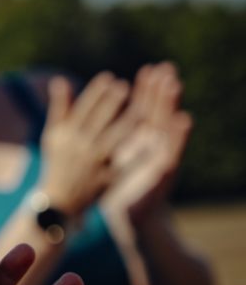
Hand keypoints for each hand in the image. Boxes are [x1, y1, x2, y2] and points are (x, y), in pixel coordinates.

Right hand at [36, 72, 137, 215]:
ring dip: (127, 123)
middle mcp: (78, 148)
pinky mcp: (104, 180)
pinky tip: (155, 143)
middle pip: (97, 122)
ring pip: (113, 139)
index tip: (110, 78)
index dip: (96, 94)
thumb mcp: (54, 134)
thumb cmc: (58, 162)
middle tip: (126, 86)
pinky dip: (140, 155)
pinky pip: (125, 166)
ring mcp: (92, 164)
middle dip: (111, 104)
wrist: (58, 200)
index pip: (82, 110)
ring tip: (144, 106)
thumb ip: (60, 107)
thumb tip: (59, 79)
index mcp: (65, 135)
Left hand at [101, 62, 188, 226]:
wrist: (126, 216)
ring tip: (176, 85)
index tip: (148, 69)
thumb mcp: (109, 156)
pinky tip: (185, 119)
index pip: (145, 110)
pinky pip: (173, 150)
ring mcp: (161, 157)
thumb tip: (98, 113)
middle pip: (160, 113)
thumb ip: (106, 132)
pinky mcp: (164, 172)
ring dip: (173, 105)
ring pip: (169, 126)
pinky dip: (180, 135)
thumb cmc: (117, 184)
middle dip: (163, 91)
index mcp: (139, 140)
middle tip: (167, 69)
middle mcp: (154, 145)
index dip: (147, 90)